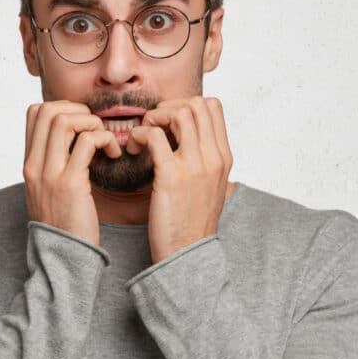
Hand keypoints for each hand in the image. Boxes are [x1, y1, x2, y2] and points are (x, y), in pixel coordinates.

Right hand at [23, 100, 121, 245]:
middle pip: (49, 110)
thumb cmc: (64, 225)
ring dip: (92, 123)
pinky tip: (113, 154)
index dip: (62, 108)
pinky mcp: (70, 184)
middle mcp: (34, 165)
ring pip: (64, 120)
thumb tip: (73, 141)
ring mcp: (49, 174)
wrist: (62, 259)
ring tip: (106, 141)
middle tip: (96, 129)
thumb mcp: (48, 191)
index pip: (34, 113)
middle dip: (79, 110)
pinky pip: (87, 142)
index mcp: (29, 164)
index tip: (83, 125)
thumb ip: (54, 165)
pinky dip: (104, 139)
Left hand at [126, 96, 232, 262]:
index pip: (213, 107)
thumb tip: (189, 136)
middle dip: (169, 107)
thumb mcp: (210, 185)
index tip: (169, 123)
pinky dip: (140, 135)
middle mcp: (213, 157)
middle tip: (153, 125)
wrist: (187, 254)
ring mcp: (194, 166)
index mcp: (224, 157)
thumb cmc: (192, 221)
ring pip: (178, 113)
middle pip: (196, 104)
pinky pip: (154, 135)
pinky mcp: (171, 177)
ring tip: (144, 135)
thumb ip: (205, 159)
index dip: (186, 105)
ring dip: (154, 117)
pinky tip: (133, 149)